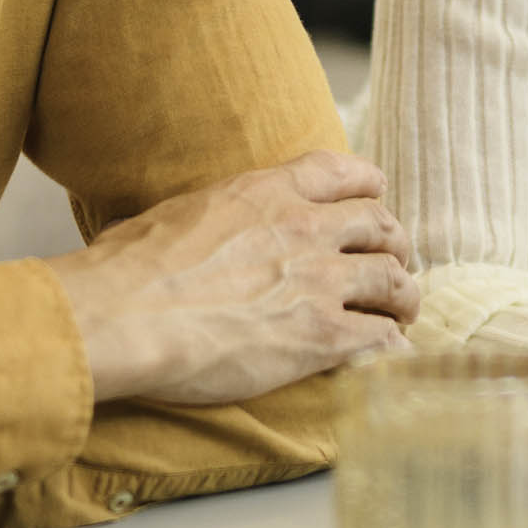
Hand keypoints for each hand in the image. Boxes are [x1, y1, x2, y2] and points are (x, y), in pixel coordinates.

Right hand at [46, 151, 419, 407]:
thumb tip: (182, 229)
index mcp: (266, 192)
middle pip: (380, 225)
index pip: (340, 171)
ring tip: (401, 313)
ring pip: (393, 281)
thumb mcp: (173, 214)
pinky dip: (393, 347)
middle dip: (394, 245)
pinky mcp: (322, 337)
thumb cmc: (127, 270)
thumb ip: (205, 217)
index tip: (376, 194)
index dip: (367, 183)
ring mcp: (318, 282)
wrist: (124, 316)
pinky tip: (392, 356)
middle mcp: (304, 229)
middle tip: (393, 263)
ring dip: (403, 298)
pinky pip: (382, 338)